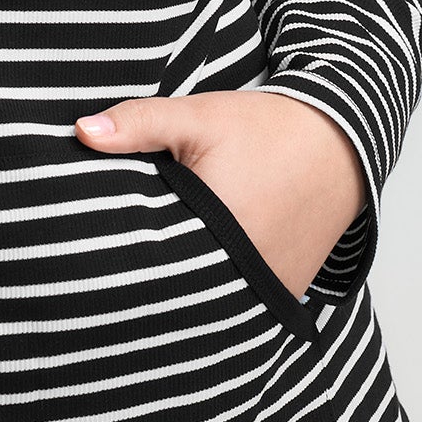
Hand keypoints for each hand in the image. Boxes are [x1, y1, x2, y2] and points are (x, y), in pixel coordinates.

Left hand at [73, 90, 367, 300]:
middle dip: (141, 283)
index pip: (152, 263)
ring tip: (132, 286)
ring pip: (206, 303)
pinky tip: (181, 279)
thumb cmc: (268, 129)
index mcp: (219, 230)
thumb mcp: (198, 118)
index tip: (84, 260)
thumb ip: (138, 125)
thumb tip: (81, 132)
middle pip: (176, 291)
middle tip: (97, 279)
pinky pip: (234, 302)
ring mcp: (268, 289)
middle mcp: (247, 271)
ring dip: (175, 292)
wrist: (340, 140)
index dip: (116, 264)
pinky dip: (208, 291)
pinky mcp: (281, 292)